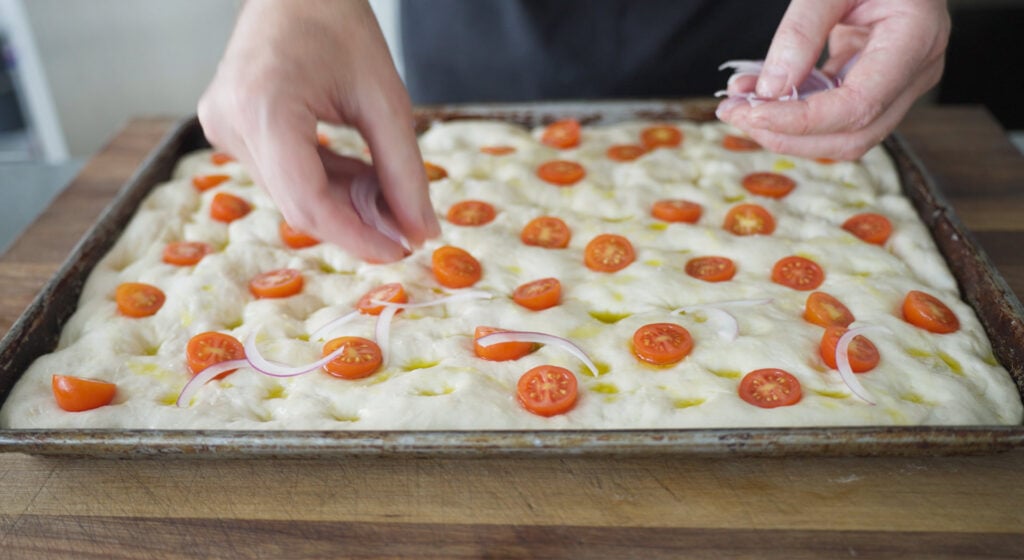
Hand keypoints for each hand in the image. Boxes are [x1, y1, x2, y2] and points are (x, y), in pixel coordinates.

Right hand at [198, 0, 439, 261]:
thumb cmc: (339, 26)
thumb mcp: (385, 99)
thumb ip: (404, 172)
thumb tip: (422, 233)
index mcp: (264, 108)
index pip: (307, 201)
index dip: (356, 237)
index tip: (400, 251)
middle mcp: (230, 123)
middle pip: (299, 203)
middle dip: (357, 221)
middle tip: (406, 227)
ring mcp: (222, 127)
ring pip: (292, 194)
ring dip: (344, 202)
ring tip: (387, 190)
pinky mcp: (228, 129)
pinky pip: (283, 175)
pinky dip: (326, 183)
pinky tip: (361, 176)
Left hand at [716, 0, 949, 159]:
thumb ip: (802, 31)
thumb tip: (771, 89)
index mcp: (916, 38)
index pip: (859, 106)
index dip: (802, 121)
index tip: (752, 113)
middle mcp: (915, 69)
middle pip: (853, 135)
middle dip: (788, 134)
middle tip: (734, 113)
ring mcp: (900, 80)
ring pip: (843, 134)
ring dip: (786, 129)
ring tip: (739, 103)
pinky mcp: (877, 80)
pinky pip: (834, 113)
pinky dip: (794, 111)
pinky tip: (758, 93)